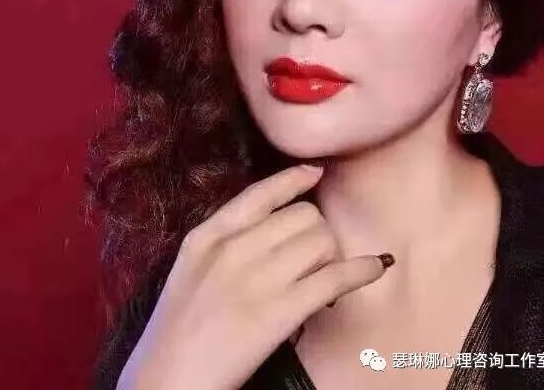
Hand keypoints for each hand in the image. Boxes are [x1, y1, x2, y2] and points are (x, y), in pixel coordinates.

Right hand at [118, 164, 388, 389]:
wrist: (167, 379)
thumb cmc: (179, 326)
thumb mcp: (191, 267)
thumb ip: (226, 239)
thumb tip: (278, 222)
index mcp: (208, 235)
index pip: (260, 193)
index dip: (293, 180)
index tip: (315, 173)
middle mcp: (233, 249)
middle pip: (302, 216)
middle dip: (315, 232)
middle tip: (310, 258)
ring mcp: (257, 280)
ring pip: (321, 241)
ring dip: (330, 256)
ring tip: (320, 277)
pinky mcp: (279, 312)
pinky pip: (334, 278)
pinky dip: (362, 270)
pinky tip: (376, 267)